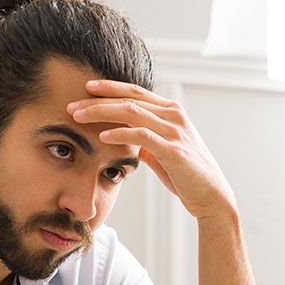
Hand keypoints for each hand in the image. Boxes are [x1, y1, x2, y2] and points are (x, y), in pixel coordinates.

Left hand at [69, 81, 235, 222]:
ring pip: (132, 112)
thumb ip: (147, 143)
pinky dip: (120, 133)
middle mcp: (174, 116)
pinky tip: (102, 136)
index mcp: (171, 112)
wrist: (212, 196)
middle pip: (130, 98)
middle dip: (98, 99)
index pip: (135, 92)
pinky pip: (142, 136)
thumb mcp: (163, 154)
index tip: (86, 88)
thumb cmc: (187, 176)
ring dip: (102, 112)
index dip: (110, 87)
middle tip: (72, 104)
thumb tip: (129, 139)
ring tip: (78, 116)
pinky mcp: (173, 150)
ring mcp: (175, 131)